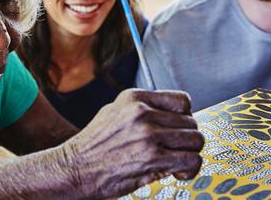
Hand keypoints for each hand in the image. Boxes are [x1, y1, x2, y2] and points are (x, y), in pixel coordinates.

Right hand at [61, 89, 203, 198]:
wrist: (74, 169)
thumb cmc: (92, 146)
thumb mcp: (113, 113)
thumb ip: (140, 110)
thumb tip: (168, 114)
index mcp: (133, 98)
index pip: (182, 101)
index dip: (185, 117)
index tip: (178, 129)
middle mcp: (142, 112)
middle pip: (191, 122)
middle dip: (186, 139)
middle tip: (175, 151)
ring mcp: (148, 134)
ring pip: (196, 140)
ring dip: (190, 154)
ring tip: (177, 162)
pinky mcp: (153, 158)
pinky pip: (191, 160)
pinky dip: (190, 170)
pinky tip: (177, 173)